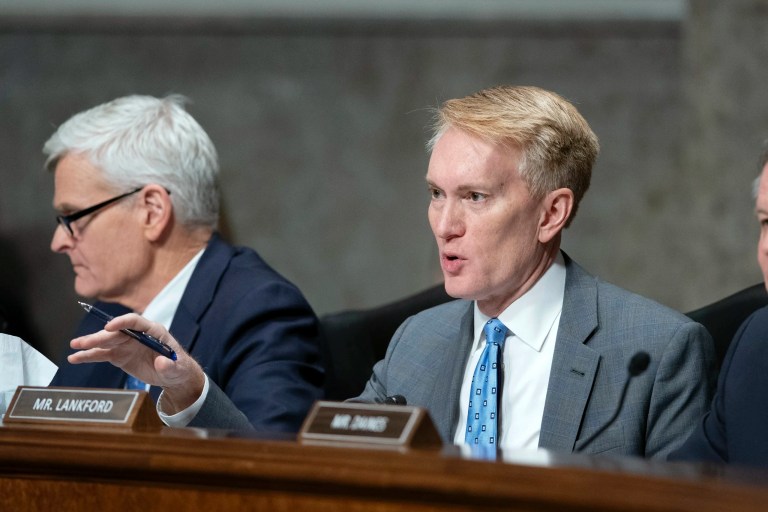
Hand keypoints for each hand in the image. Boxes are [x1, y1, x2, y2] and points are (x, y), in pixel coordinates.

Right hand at [68, 313, 205, 413]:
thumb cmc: (178, 367)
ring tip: (74, 346)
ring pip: (106, 342)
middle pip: (116, 333)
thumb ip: (170, 365)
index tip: (109, 326)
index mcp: (153, 331)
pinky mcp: (119, 356)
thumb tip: (162, 362)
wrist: (173, 376)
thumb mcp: (178, 369)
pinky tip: (75, 357)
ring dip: (90, 344)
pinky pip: (102, 355)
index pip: (136, 322)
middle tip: (83, 342)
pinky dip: (89, 356)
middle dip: (100, 336)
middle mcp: (137, 335)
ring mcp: (127, 345)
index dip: (122, 323)